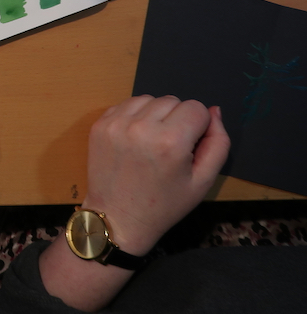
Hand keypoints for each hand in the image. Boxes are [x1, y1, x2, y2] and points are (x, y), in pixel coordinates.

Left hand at [80, 94, 230, 255]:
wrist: (119, 217)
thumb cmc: (165, 204)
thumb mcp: (203, 181)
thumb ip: (218, 142)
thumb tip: (214, 111)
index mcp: (171, 141)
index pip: (197, 108)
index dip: (199, 126)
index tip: (190, 146)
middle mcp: (141, 127)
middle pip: (173, 100)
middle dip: (178, 119)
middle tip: (170, 147)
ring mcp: (116, 124)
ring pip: (149, 99)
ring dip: (155, 114)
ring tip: (152, 141)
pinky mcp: (100, 124)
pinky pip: (126, 104)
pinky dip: (135, 116)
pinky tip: (135, 139)